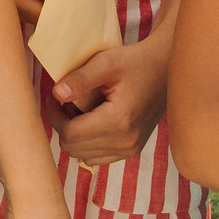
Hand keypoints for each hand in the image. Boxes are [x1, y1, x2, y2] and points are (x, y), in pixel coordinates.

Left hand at [51, 37, 167, 166]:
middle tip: (67, 101)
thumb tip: (56, 94)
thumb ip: (79, 79)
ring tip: (80, 110)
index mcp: (119, 121)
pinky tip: (92, 120)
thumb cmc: (135, 62)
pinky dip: (88, 142)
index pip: (70, 134)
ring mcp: (130, 149)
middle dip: (63, 125)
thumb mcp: (106, 62)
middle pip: (74, 148)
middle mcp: (126, 142)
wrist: (165, 69)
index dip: (54, 115)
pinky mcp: (132, 149)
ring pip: (83, 155)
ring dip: (75, 136)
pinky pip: (98, 157)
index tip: (54, 96)